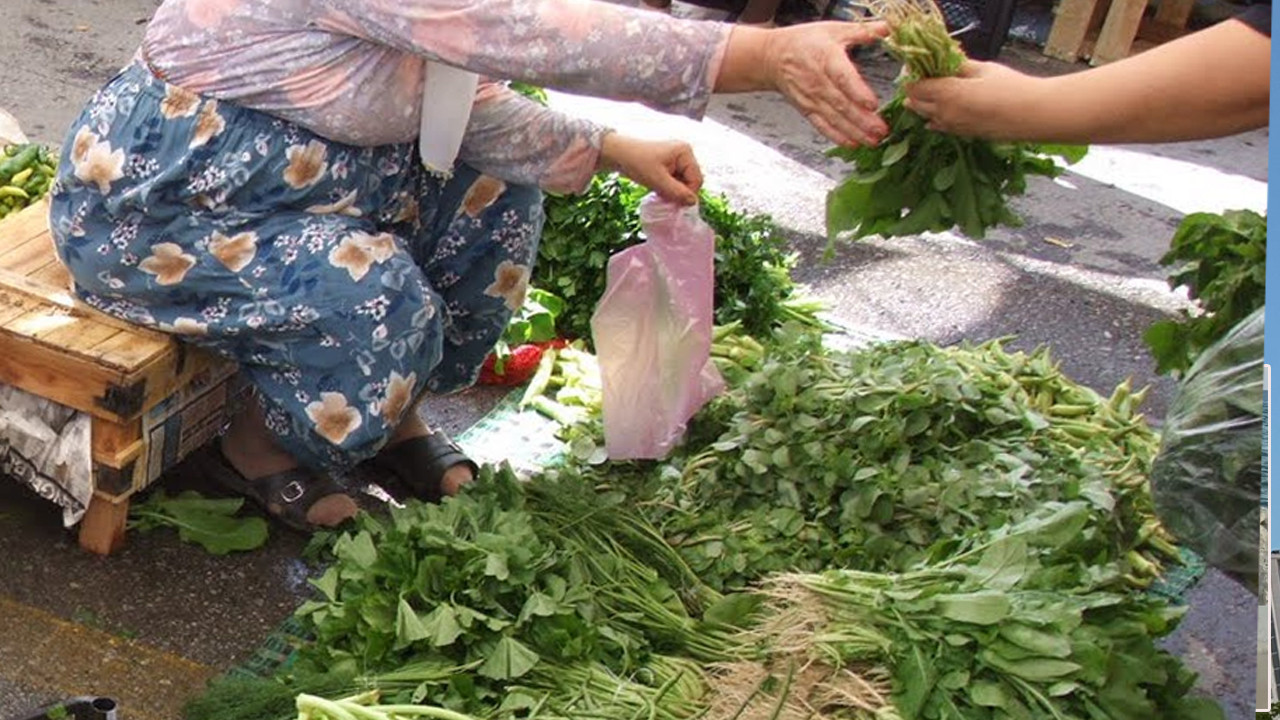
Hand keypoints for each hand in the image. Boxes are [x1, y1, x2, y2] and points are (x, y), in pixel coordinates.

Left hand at [599, 134, 702, 205]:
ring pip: (683, 183)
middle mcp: (684, 153)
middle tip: (664, 197)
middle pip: (691, 181)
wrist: (617, 153)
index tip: (673, 202)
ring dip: (673, 191)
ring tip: (659, 191)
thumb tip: (693, 202)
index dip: (687, 194)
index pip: (697, 180)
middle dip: (679, 192)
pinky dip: (668, 187)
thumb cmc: (637, 163)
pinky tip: (658, 188)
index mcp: (685, 152)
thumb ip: (677, 192)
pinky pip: (675, 180)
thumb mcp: (658, 180)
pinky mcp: (669, 164)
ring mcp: (677, 158)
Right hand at [759, 21, 890, 146]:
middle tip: (881, 130)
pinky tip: (851, 143)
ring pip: (834, 118)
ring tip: (873, 140)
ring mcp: (812, 98)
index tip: (873, 105)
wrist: (773, 57)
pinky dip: (836, 136)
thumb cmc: (804, 42)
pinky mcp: (807, 110)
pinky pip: (822, 125)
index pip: (842, 78)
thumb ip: (862, 31)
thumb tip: (887, 28)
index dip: (858, 92)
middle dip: (863, 120)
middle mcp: (818, 81)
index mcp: (825, 58)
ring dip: (854, 131)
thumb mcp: (833, 29)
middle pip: (841, 104)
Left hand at [904, 61, 1041, 139]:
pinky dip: (933, 120)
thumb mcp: (984, 69)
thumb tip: (948, 63)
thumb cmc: (1011, 88)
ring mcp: (953, 126)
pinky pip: (940, 127)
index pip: (916, 86)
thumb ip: (961, 66)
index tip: (916, 69)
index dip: (913, 77)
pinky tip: (932, 119)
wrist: (1032, 115)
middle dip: (913, 92)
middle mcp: (945, 112)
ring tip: (917, 98)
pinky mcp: (963, 134)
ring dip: (921, 107)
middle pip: (916, 103)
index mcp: (947, 93)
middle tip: (916, 82)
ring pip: (926, 117)